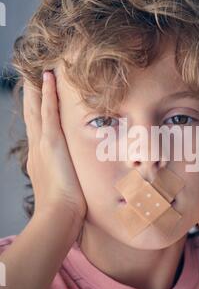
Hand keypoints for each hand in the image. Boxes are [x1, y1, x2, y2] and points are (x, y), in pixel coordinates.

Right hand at [23, 71, 86, 220]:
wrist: (58, 216)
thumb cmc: (64, 209)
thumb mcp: (63, 190)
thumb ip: (67, 180)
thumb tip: (77, 181)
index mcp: (40, 159)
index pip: (37, 130)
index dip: (36, 114)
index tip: (37, 100)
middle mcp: (37, 148)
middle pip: (32, 116)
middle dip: (32, 97)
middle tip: (31, 79)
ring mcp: (42, 144)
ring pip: (37, 109)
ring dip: (37, 90)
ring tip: (38, 72)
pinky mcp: (51, 142)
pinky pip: (48, 112)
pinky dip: (47, 94)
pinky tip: (47, 78)